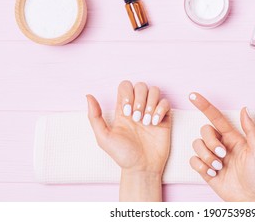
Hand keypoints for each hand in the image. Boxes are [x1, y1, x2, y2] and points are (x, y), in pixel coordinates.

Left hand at [86, 80, 170, 200]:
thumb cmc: (122, 155)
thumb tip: (88, 96)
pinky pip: (165, 102)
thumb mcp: (103, 138)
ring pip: (154, 90)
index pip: (125, 86)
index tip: (127, 112)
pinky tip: (156, 122)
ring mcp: (151, 112)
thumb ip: (94, 117)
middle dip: (140, 99)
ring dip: (151, 103)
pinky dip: (161, 109)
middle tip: (137, 118)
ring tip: (147, 121)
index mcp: (122, 110)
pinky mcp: (164, 118)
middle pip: (140, 85)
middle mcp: (137, 107)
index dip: (127, 94)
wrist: (142, 168)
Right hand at [189, 93, 254, 201]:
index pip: (215, 117)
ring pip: (197, 145)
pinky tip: (212, 174)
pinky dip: (201, 167)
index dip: (204, 105)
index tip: (193, 95)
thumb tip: (245, 109)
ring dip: (207, 157)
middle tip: (222, 156)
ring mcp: (212, 157)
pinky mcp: (205, 169)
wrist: (251, 199)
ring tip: (219, 168)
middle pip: (204, 131)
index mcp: (232, 137)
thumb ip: (250, 130)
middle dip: (210, 142)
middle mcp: (220, 144)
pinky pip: (193, 161)